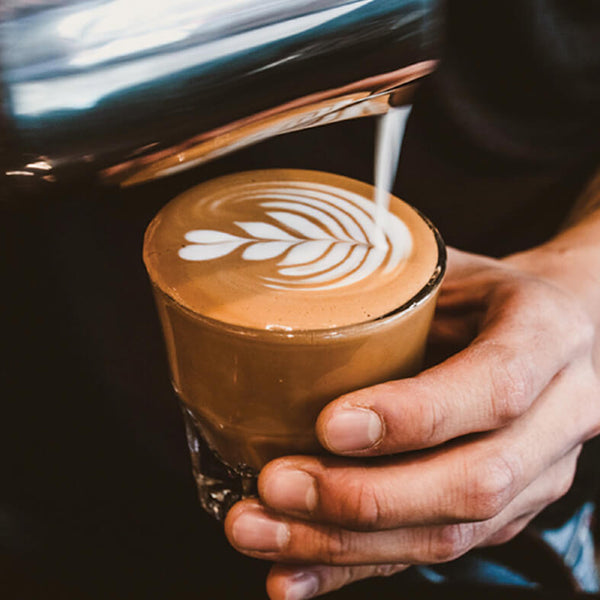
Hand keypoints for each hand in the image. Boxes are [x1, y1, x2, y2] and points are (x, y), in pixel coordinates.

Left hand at [225, 246, 599, 599]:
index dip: (416, 415)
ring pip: (449, 534)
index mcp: (548, 337)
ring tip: (258, 530)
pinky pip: (431, 550)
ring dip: (344, 544)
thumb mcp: (453, 269)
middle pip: (474, 483)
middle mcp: (558, 417)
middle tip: (276, 485)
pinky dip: (354, 569)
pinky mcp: (505, 513)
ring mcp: (536, 476)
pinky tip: (293, 575)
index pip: (497, 386)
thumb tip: (295, 302)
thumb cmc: (486, 292)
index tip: (329, 425)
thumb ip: (394, 287)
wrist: (554, 332)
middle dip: (365, 497)